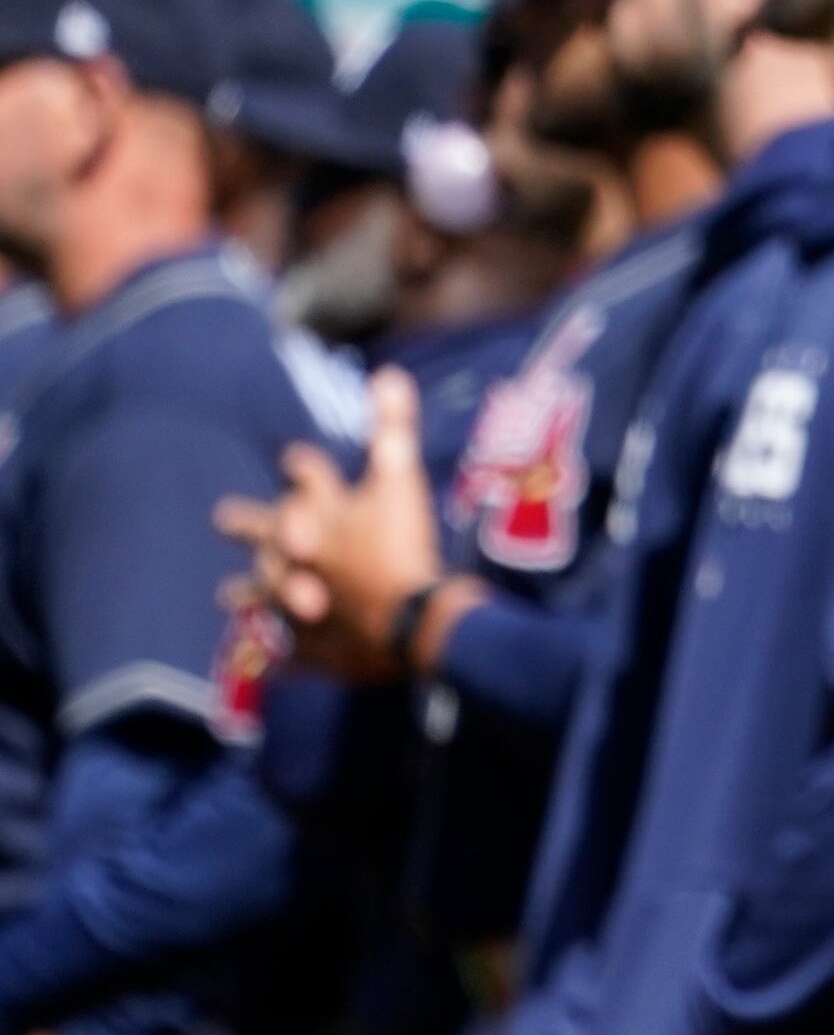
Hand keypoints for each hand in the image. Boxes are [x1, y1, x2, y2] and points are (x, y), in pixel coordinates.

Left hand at [214, 368, 447, 682]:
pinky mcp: (315, 647)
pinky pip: (290, 653)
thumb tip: (387, 373)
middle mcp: (298, 557)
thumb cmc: (402, 548)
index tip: (292, 460)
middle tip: (222, 518)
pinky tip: (269, 661)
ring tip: (226, 596)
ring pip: (263, 595)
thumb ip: (393, 429)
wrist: (410, 623)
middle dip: (247, 523)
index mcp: (320, 516)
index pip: (306, 478)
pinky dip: (279, 656)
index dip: (302, 466)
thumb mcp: (401, 481)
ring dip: (247, 594)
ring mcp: (300, 603)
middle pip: (267, 536)